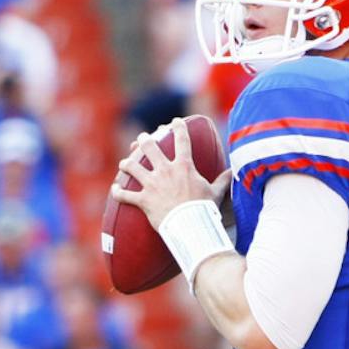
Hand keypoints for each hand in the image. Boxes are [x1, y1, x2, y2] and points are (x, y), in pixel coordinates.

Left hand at [111, 117, 231, 230]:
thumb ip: (223, 181)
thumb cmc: (205, 210)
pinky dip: (118, 192)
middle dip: (144, 140)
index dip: (178, 127)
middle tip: (142, 139)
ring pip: (132, 166)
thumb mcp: (215, 194)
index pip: (181, 140)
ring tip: (125, 163)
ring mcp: (152, 185)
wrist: (191, 226)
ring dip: (127, 163)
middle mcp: (165, 171)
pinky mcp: (143, 200)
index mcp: (184, 167)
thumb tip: (233, 172)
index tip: (174, 122)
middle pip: (149, 147)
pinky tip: (115, 189)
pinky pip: (125, 195)